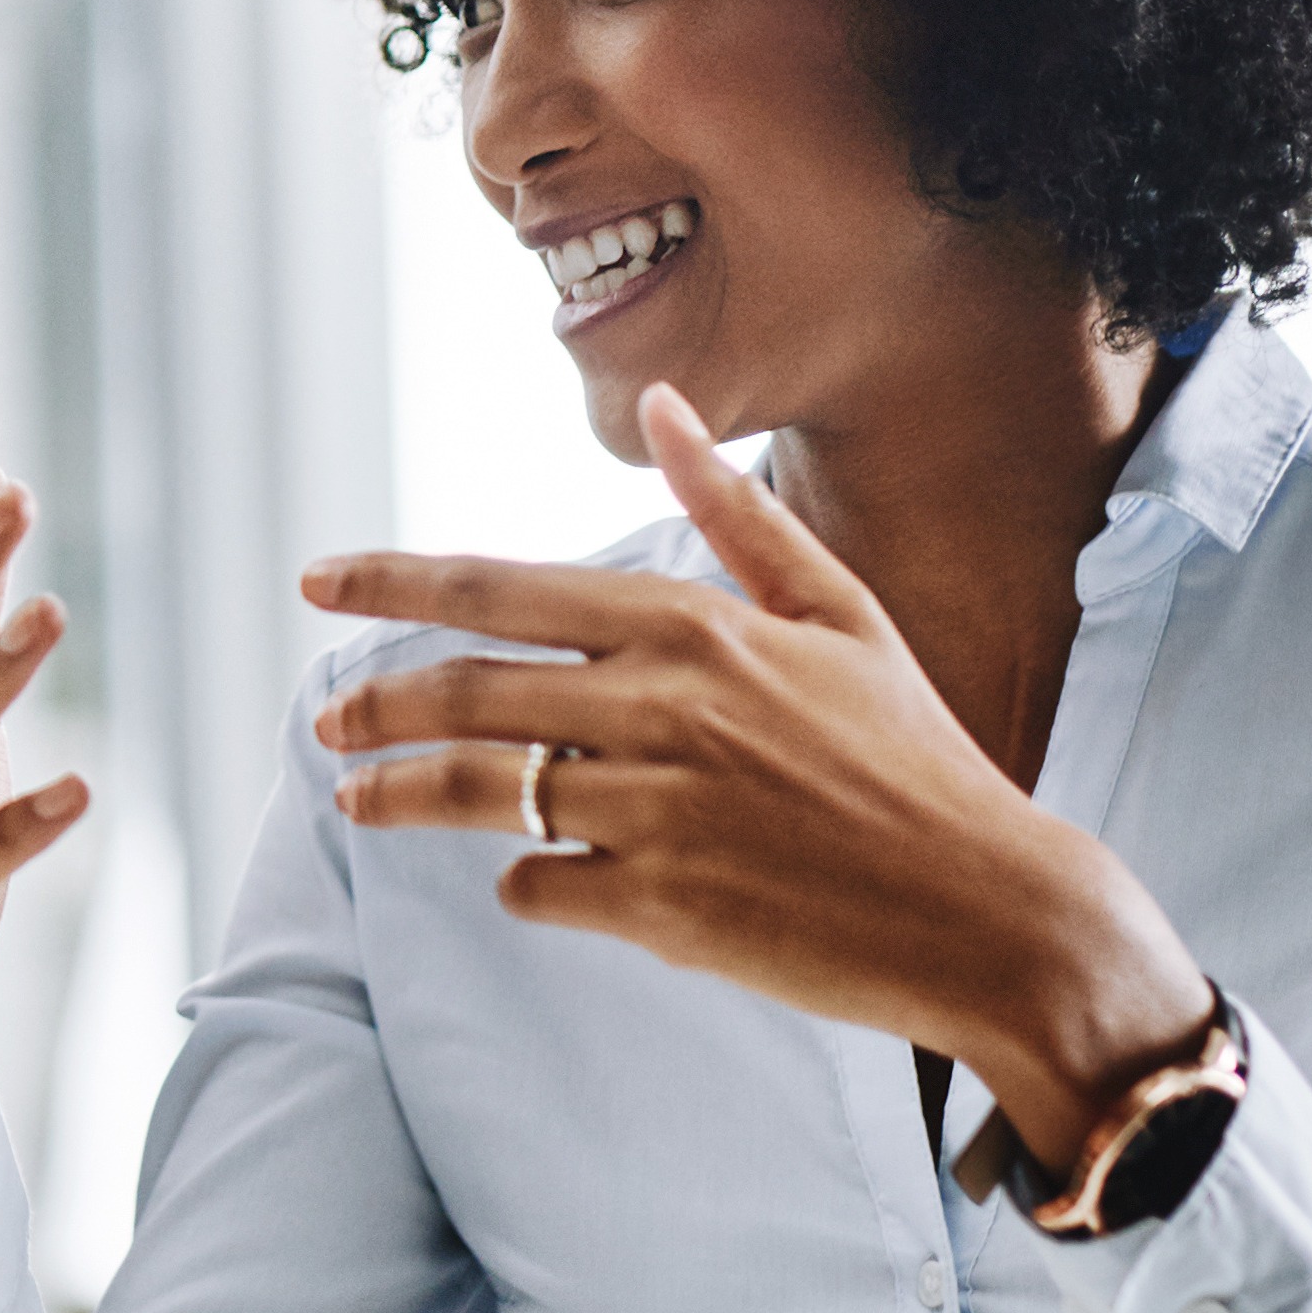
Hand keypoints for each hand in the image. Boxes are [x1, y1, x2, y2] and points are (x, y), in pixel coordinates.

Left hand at [305, 384, 1215, 1171]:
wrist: (994, 910)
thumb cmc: (914, 758)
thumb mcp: (839, 614)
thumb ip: (734, 513)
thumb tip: (665, 402)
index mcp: (696, 626)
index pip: (499, 588)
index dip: (390, 583)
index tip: (316, 580)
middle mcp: (664, 707)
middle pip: (466, 691)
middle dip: (376, 703)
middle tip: (327, 721)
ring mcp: (658, 811)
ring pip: (480, 792)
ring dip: (401, 795)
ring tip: (358, 799)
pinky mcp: (661, 907)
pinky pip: (539, 886)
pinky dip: (521, 883)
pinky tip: (527, 879)